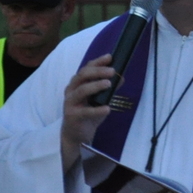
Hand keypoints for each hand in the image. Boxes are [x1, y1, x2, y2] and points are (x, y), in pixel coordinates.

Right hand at [61, 55, 117, 169]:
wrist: (76, 135)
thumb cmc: (88, 114)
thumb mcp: (100, 100)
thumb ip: (108, 89)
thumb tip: (122, 78)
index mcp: (77, 83)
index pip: (86, 68)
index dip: (97, 62)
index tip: (110, 57)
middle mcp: (71, 90)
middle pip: (82, 76)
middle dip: (98, 71)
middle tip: (112, 71)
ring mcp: (70, 103)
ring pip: (81, 90)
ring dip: (96, 86)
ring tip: (109, 84)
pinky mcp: (72, 116)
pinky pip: (85, 112)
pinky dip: (96, 110)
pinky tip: (107, 109)